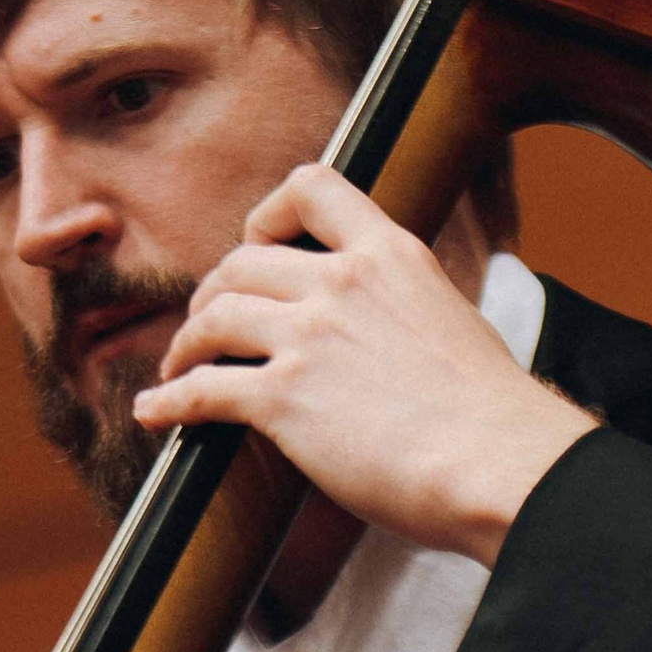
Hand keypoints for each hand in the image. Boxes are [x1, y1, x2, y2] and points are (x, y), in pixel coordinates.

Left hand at [132, 165, 596, 564]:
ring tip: (178, 366)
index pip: (312, 189)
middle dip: (214, 291)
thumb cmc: (489, 416)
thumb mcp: (452, 322)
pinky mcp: (283, 398)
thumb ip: (406, 309)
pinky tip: (154, 413)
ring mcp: (308, 337)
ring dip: (186, 343)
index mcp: (389, 254)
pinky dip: (170, 399)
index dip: (268, 214)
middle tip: (208, 323)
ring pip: (214, 317)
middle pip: (245, 261)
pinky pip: (203, 388)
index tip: (257, 243)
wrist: (496, 462)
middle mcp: (342, 282)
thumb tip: (392, 335)